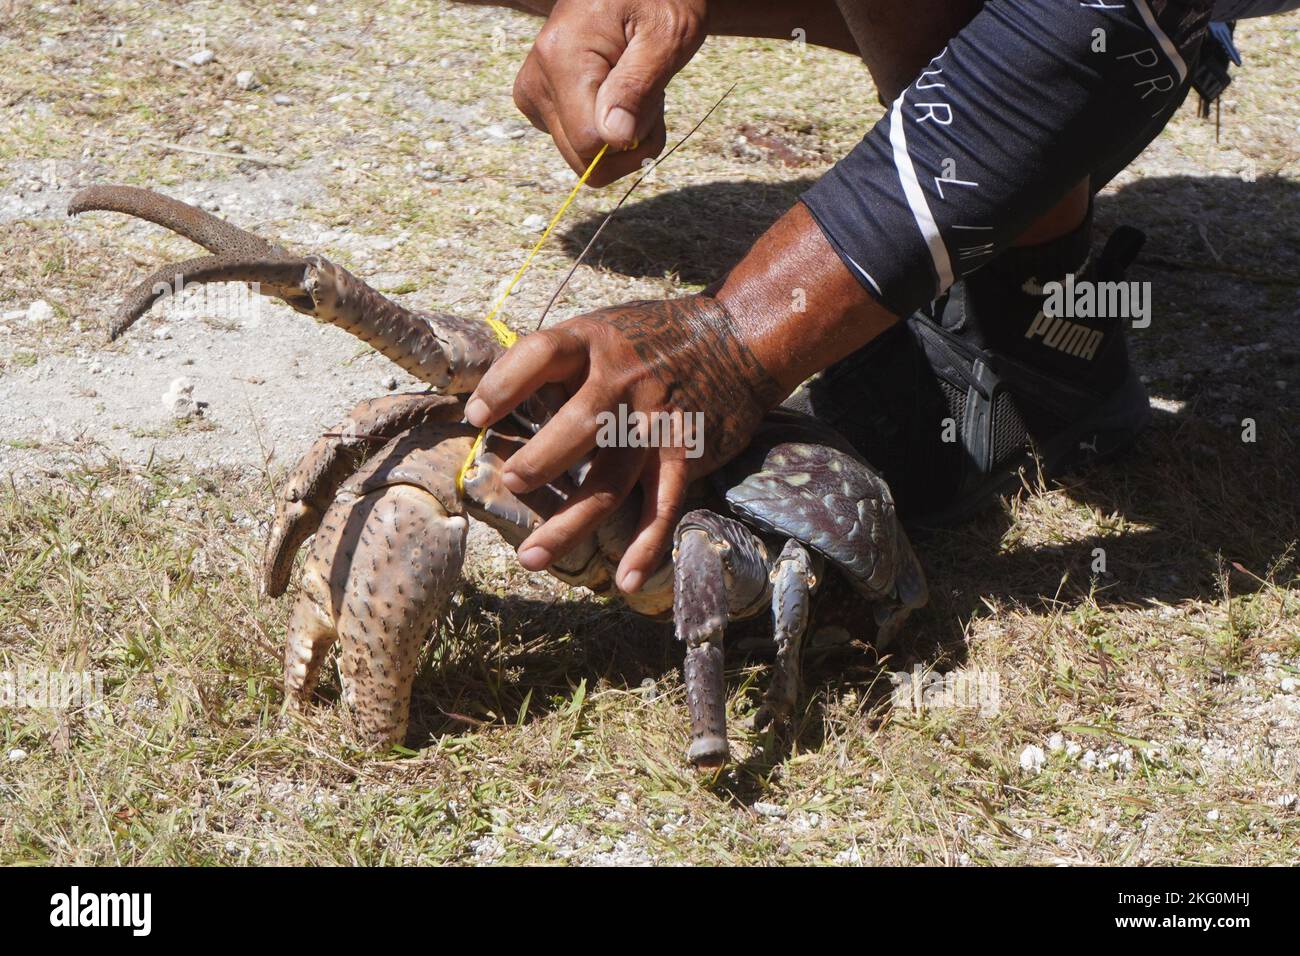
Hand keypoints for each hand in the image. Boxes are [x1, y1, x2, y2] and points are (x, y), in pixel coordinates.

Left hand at [465, 295, 781, 591]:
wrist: (735, 339)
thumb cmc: (648, 338)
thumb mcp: (600, 328)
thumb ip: (556, 361)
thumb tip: (487, 396)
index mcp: (592, 341)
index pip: (540, 355)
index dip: (504, 385)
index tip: (476, 416)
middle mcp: (623, 382)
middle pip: (578, 427)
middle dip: (541, 460)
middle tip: (512, 483)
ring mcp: (654, 423)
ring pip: (610, 482)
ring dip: (570, 524)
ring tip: (531, 557)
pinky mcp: (682, 454)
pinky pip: (661, 506)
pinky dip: (646, 546)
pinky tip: (626, 580)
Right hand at [511, 0, 707, 185]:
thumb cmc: (657, 0)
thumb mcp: (666, 36)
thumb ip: (637, 87)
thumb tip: (614, 139)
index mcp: (561, 59)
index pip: (590, 142)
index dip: (632, 141)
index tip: (657, 104)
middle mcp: (536, 81)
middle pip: (582, 158)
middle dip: (627, 143)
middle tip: (651, 97)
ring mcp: (534, 95)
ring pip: (581, 156)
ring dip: (622, 135)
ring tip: (636, 85)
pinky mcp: (539, 103)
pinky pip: (578, 142)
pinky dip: (608, 127)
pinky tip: (620, 89)